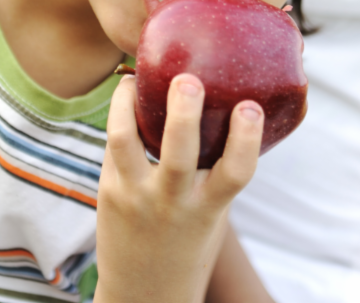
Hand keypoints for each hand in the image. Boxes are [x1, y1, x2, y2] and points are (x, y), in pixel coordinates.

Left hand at [95, 74, 263, 302]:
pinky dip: (120, 116)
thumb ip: (216, 172)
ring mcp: (136, 196)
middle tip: (188, 80)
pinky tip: (128, 95)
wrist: (144, 292)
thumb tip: (229, 107)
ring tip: (136, 79)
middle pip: (178, 154)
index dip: (246, 138)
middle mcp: (172, 202)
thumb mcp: (213, 213)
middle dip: (183, 115)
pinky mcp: (109, 191)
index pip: (235, 173)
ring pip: (126, 143)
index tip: (250, 107)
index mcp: (208, 208)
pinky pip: (112, 146)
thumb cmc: (189, 240)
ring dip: (128, 106)